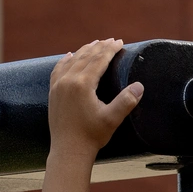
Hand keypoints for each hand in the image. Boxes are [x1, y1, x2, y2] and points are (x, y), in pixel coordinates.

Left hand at [47, 39, 141, 160]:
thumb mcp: (112, 119)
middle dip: (100, 47)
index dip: (110, 49)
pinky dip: (65, 60)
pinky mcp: (53, 93)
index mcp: (82, 84)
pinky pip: (58, 70)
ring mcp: (58, 86)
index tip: (120, 42)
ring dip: (84, 50)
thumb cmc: (91, 136)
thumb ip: (126, 101)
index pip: (99, 59)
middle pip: (86, 56)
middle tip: (111, 40)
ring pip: (72, 61)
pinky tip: (69, 56)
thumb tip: (139, 86)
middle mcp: (68, 81)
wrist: (68, 151)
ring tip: (95, 44)